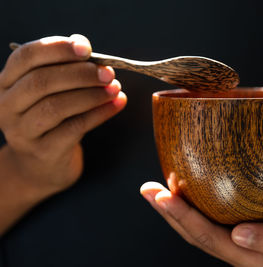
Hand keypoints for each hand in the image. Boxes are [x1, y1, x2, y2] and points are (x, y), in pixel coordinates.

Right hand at [0, 34, 126, 196]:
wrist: (42, 164)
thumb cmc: (51, 119)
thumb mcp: (52, 91)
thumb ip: (64, 67)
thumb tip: (84, 46)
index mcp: (7, 82)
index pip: (26, 56)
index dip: (57, 48)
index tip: (86, 48)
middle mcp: (7, 106)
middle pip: (41, 81)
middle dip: (80, 74)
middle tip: (108, 73)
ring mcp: (23, 131)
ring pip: (57, 107)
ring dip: (92, 95)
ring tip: (115, 88)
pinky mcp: (43, 151)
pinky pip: (75, 128)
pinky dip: (100, 113)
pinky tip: (117, 104)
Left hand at [141, 182, 262, 266]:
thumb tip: (238, 237)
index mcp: (253, 259)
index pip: (210, 240)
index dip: (184, 220)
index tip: (163, 197)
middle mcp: (241, 250)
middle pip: (196, 235)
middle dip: (169, 214)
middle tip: (147, 190)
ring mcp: (240, 237)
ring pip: (200, 226)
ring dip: (175, 210)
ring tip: (154, 189)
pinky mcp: (243, 222)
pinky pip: (212, 216)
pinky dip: (193, 204)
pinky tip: (182, 189)